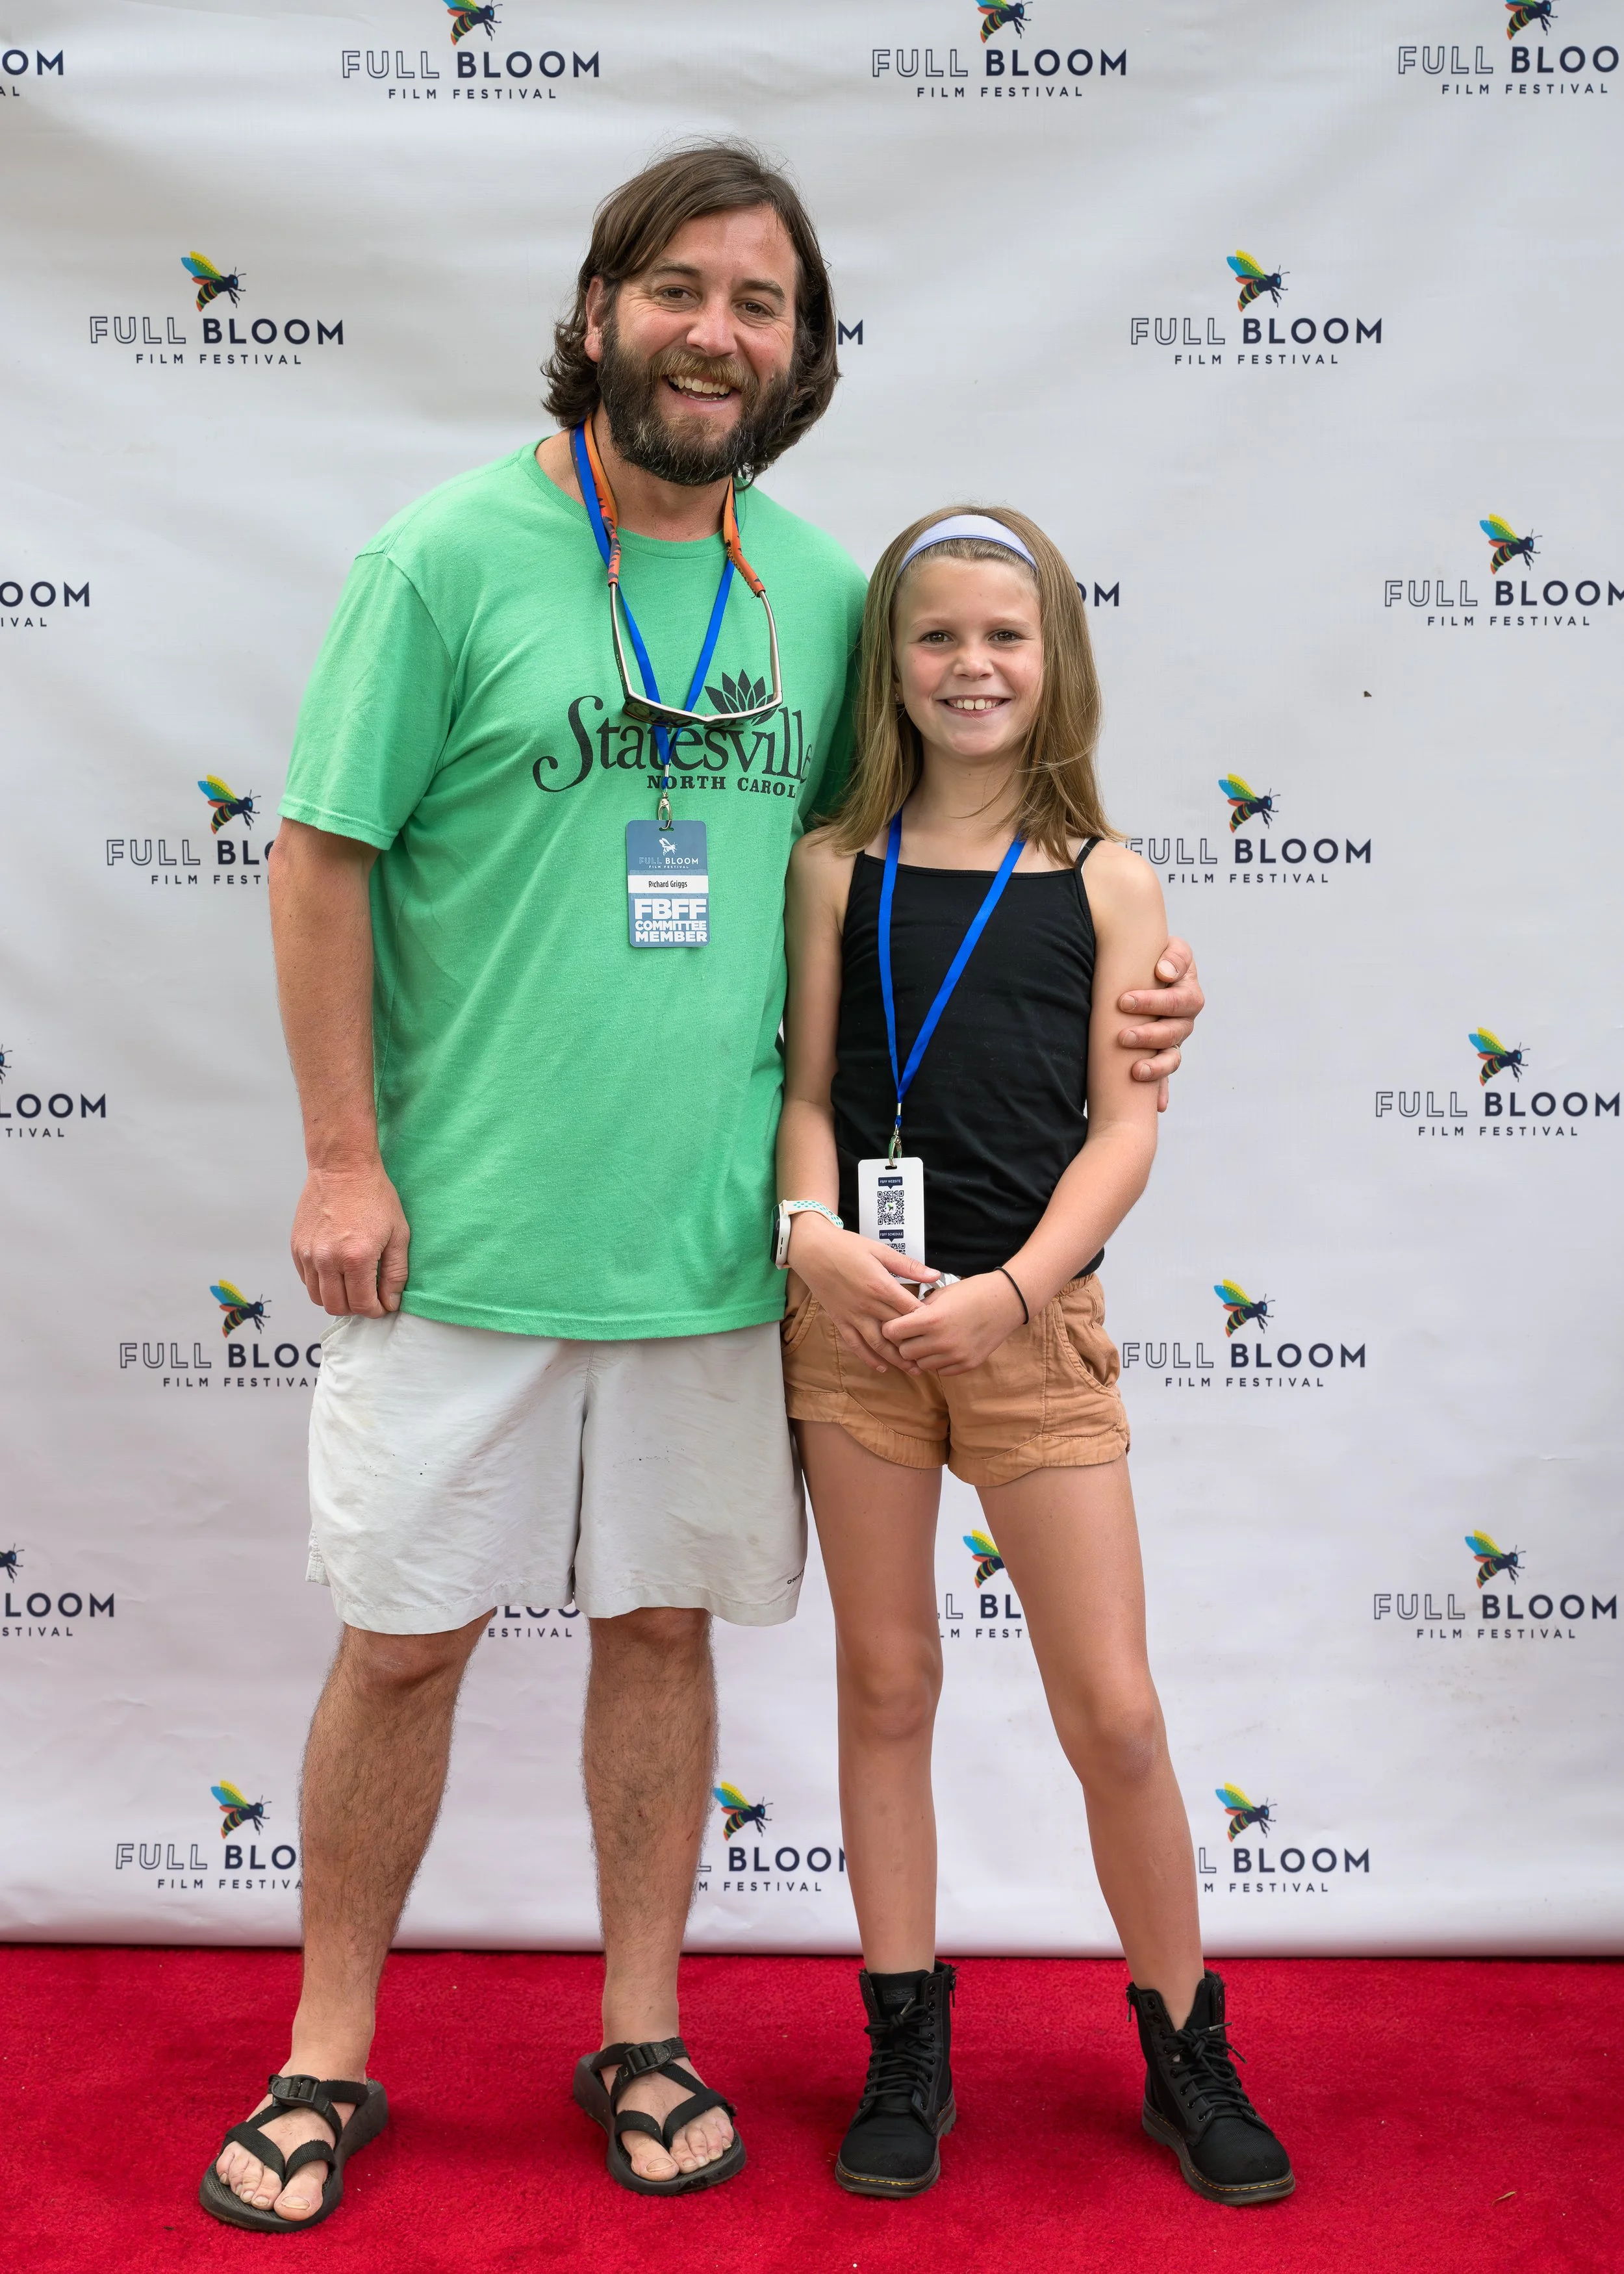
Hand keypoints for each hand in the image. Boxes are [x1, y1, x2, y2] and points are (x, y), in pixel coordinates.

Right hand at [291, 1160, 409, 1316]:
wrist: (342, 1168)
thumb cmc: (374, 1196)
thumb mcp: (399, 1234)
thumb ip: (395, 1273)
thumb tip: (390, 1302)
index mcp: (356, 1258)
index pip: (362, 1305)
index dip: (376, 1311)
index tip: (382, 1306)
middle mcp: (327, 1259)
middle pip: (336, 1307)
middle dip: (356, 1308)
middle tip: (368, 1297)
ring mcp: (308, 1254)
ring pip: (317, 1297)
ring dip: (336, 1298)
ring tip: (352, 1285)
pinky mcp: (297, 1247)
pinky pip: (306, 1279)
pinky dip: (320, 1283)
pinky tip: (336, 1270)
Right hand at [786, 1212, 934, 1373]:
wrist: (812, 1249)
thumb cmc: (846, 1246)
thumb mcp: (879, 1250)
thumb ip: (908, 1266)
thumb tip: (935, 1275)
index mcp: (881, 1286)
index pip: (910, 1310)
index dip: (926, 1321)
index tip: (940, 1328)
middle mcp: (868, 1305)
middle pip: (898, 1331)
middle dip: (917, 1345)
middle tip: (934, 1355)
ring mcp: (853, 1315)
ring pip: (878, 1344)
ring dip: (897, 1359)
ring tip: (914, 1370)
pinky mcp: (840, 1320)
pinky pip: (855, 1344)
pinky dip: (868, 1358)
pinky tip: (881, 1367)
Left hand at [879, 1271, 1026, 1376]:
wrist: (1006, 1301)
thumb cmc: (972, 1292)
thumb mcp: (941, 1294)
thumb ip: (918, 1310)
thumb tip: (899, 1320)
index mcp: (932, 1319)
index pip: (893, 1332)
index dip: (891, 1328)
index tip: (895, 1325)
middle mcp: (942, 1341)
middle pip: (905, 1352)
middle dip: (905, 1342)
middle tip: (912, 1334)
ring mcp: (955, 1355)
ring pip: (921, 1364)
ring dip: (921, 1354)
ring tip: (930, 1340)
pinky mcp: (967, 1364)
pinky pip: (940, 1371)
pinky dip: (939, 1361)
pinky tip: (946, 1347)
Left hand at [1117, 937, 1203, 1110]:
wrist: (1146, 968)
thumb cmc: (1153, 956)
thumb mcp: (1166, 948)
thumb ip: (1171, 956)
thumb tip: (1164, 973)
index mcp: (1188, 990)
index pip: (1179, 999)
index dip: (1155, 1002)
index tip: (1124, 1001)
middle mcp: (1185, 1018)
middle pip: (1175, 1030)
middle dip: (1149, 1035)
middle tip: (1123, 1036)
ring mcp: (1176, 1038)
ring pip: (1173, 1057)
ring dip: (1156, 1066)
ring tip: (1135, 1071)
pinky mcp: (1164, 1054)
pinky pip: (1165, 1075)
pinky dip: (1161, 1090)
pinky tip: (1157, 1106)